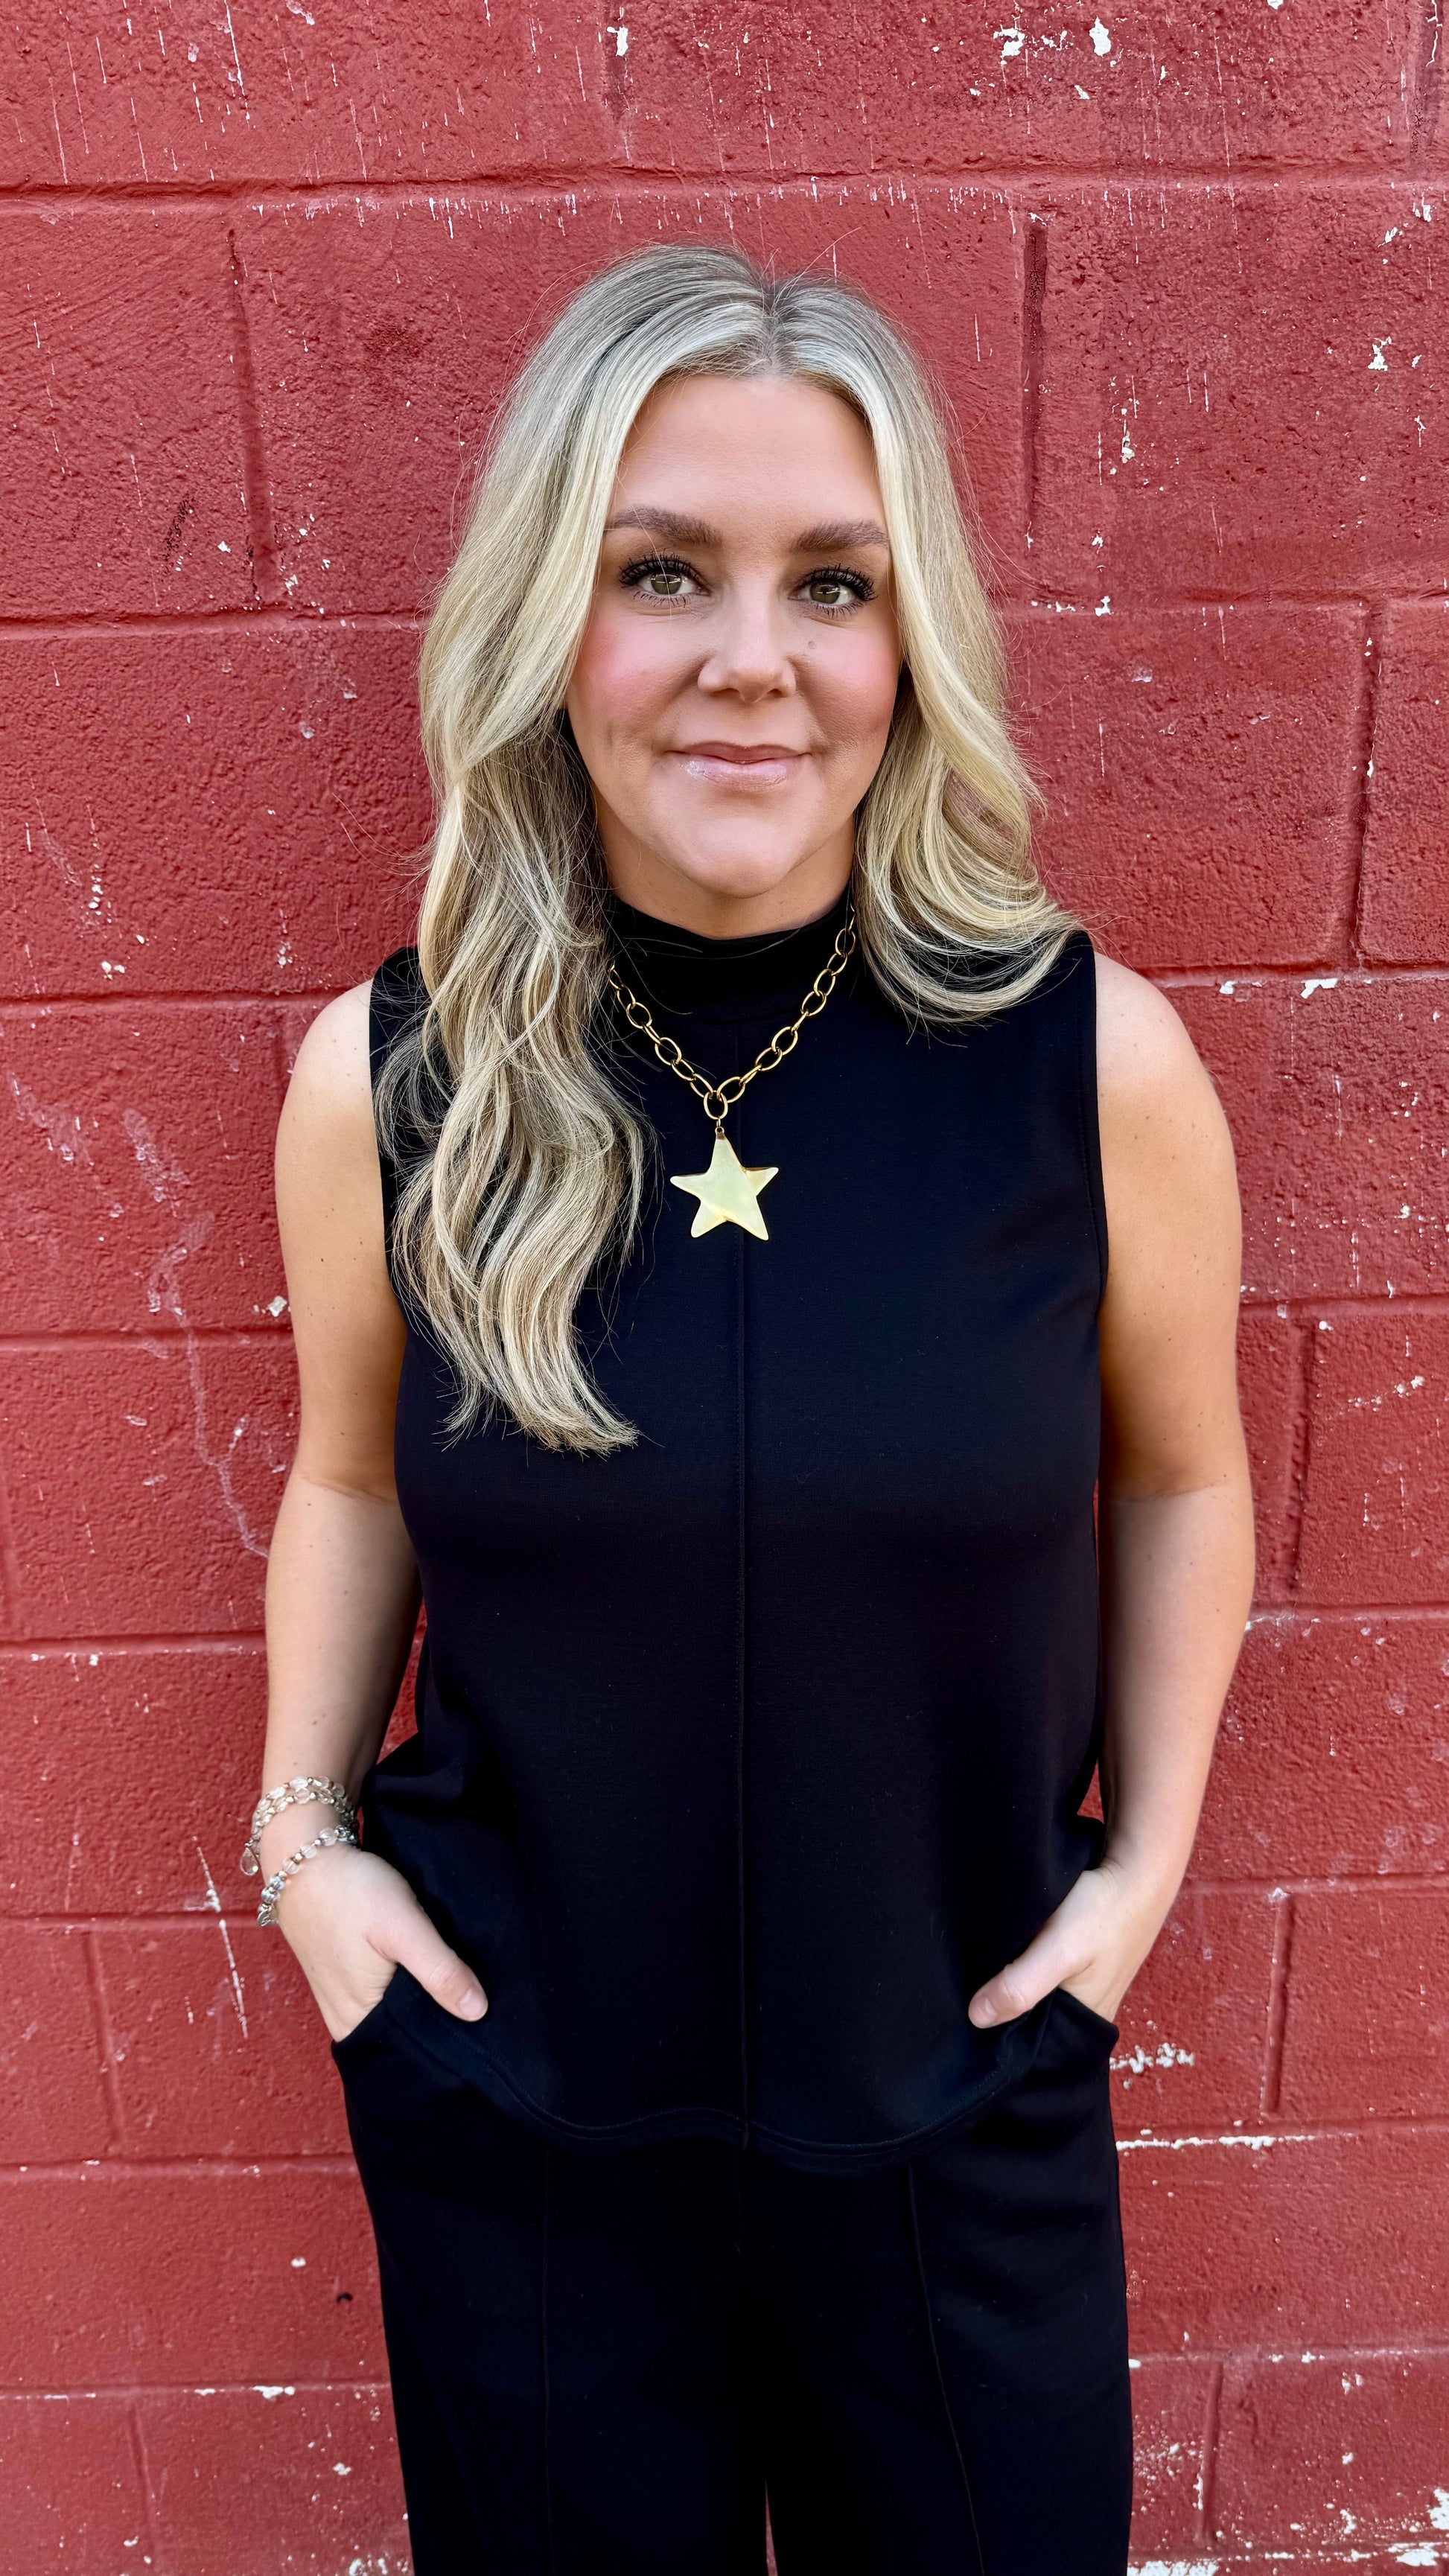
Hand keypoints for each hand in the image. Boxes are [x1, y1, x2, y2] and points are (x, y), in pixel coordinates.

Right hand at [268, 1836, 488, 2043]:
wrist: (302, 1859)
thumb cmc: (351, 1892)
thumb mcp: (402, 1926)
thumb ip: (439, 1970)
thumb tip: (477, 2012)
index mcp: (360, 2022)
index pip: (416, 2050)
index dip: (450, 2038)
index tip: (483, 2024)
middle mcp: (347, 2022)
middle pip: (405, 2036)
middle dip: (439, 2022)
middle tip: (476, 1998)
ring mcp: (340, 2003)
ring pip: (393, 2018)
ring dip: (421, 2004)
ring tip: (455, 1984)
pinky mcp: (339, 1981)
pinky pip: (379, 2001)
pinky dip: (402, 1991)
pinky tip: (423, 1973)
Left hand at [966, 1851, 1177, 2029]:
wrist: (1138, 1868)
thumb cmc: (1105, 1912)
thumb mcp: (1061, 1951)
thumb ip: (1022, 1986)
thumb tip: (976, 2018)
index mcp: (1085, 2024)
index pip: (1034, 2048)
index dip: (1002, 2039)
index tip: (967, 2027)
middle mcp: (1085, 2009)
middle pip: (1032, 2020)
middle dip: (1002, 2010)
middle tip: (963, 1996)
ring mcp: (1083, 1981)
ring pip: (1036, 1994)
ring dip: (1011, 1983)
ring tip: (975, 1975)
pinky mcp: (1078, 1956)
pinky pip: (1042, 1971)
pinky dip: (1024, 1963)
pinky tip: (1003, 1953)